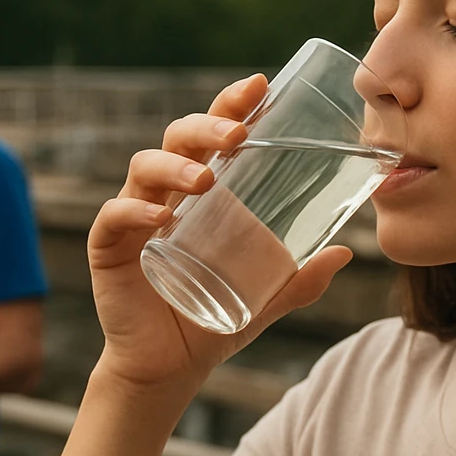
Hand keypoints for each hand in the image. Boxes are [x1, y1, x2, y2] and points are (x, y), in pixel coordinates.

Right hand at [87, 73, 352, 393]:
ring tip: (207, 179)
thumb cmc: (213, 319)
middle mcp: (165, 193)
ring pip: (144, 166)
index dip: (232, 104)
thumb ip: (301, 277)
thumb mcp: (266, 297)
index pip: (213, 133)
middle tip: (239, 133)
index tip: (261, 85)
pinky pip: (114, 217)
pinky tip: (159, 216)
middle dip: (207, 125)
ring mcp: (133, 216)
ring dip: (175, 165)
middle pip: (178, 138)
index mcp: (201, 191)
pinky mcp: (108, 248)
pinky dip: (134, 210)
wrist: (170, 370)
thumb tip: (346, 252)